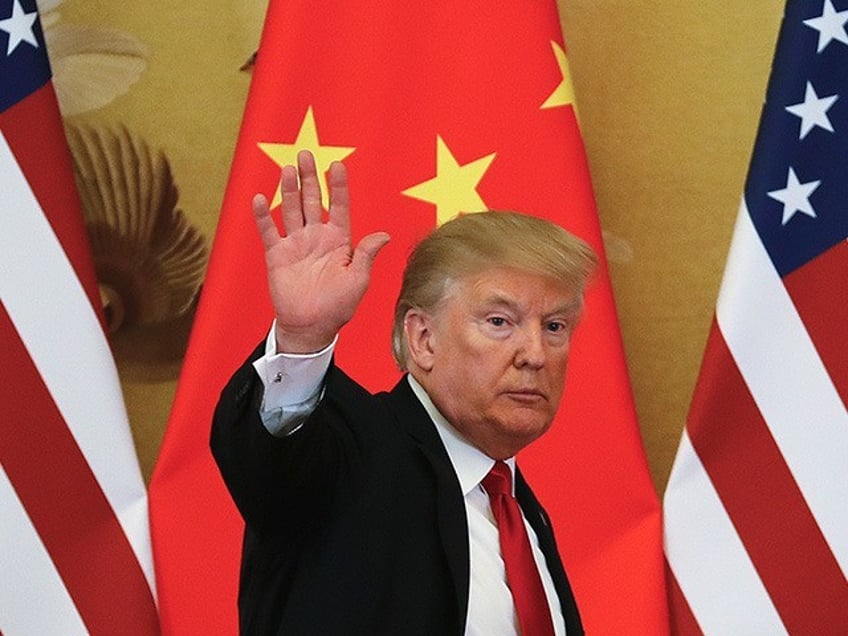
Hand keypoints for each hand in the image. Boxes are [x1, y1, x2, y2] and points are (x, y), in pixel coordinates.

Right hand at [252, 150, 389, 352]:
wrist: (311, 326)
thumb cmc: (339, 306)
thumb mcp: (358, 280)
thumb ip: (365, 255)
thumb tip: (384, 235)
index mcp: (339, 241)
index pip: (340, 206)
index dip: (339, 186)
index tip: (337, 165)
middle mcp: (317, 237)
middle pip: (313, 200)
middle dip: (310, 178)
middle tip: (305, 155)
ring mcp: (296, 244)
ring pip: (292, 209)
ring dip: (289, 189)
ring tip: (287, 169)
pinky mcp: (277, 255)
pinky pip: (269, 231)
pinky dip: (263, 215)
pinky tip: (260, 198)